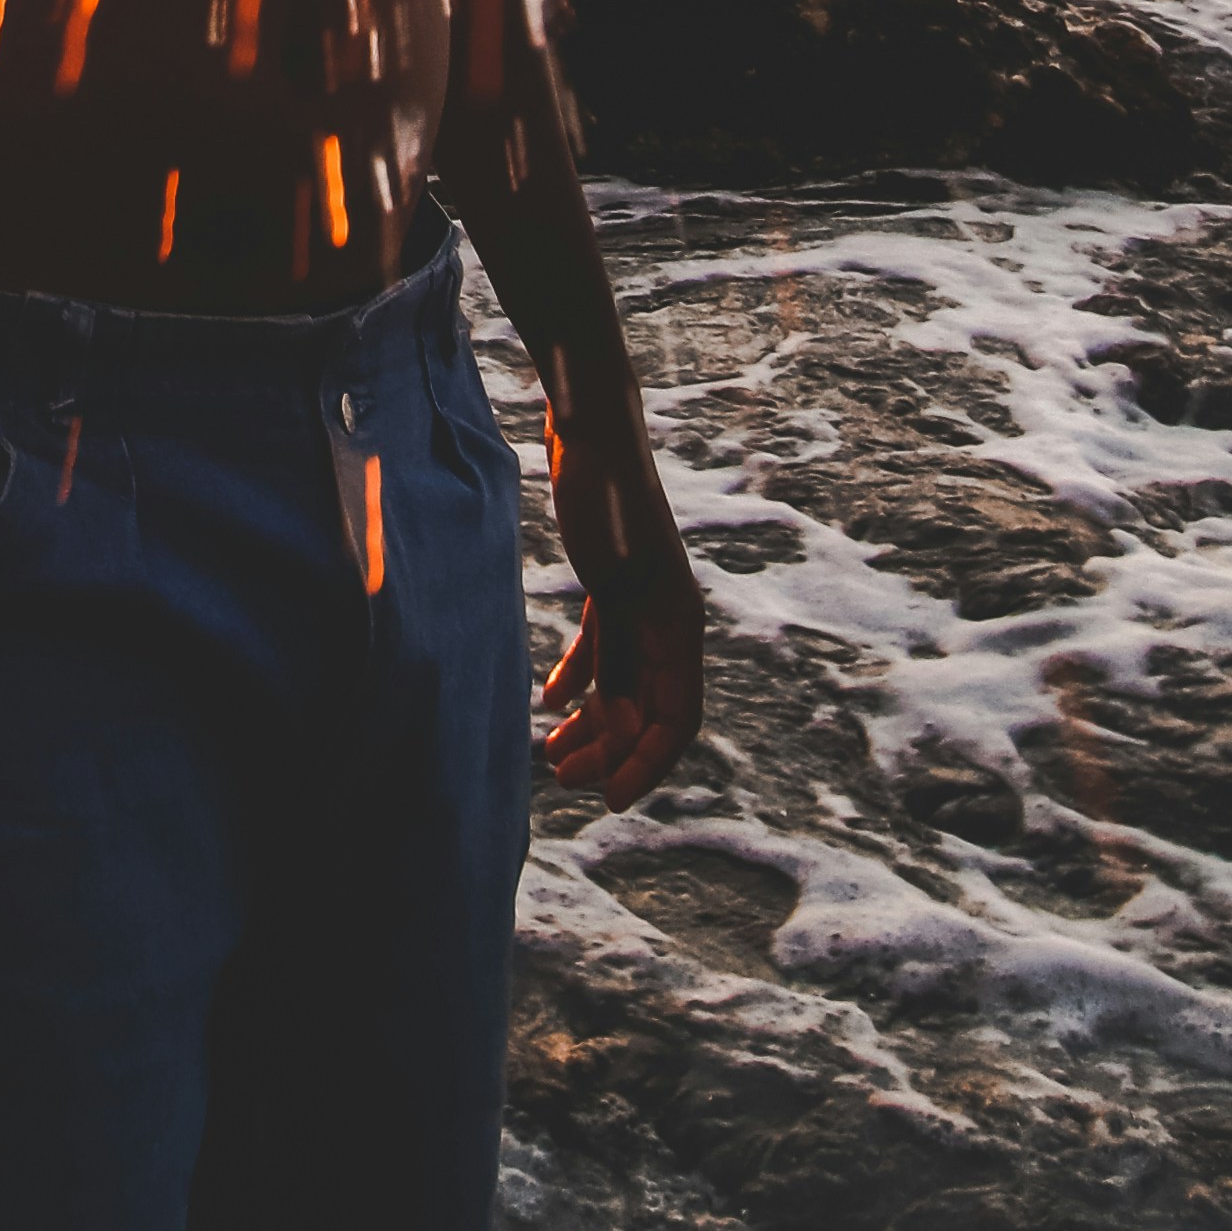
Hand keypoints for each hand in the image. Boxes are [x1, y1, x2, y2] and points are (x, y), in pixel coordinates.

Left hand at [539, 463, 706, 814]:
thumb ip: (621, 652)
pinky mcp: (612, 585)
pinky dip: (581, 679)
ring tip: (552, 753)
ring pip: (625, 683)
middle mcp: (668, 621)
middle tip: (561, 775)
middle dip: (611, 751)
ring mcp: (642, 603)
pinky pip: (604, 650)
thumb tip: (626, 727)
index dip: (648, 765)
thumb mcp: (613, 583)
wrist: (592, 432)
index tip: (610, 798)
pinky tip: (551, 701)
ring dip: (594, 722)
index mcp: (679, 626)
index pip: (678, 720)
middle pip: (649, 709)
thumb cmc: (606, 499)